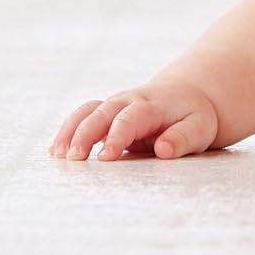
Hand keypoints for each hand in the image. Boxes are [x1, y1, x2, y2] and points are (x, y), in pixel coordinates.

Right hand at [48, 79, 218, 161]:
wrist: (188, 97)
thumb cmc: (194, 117)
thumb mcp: (199, 127)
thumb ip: (183, 138)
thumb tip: (164, 149)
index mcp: (153, 105)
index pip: (131, 118)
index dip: (117, 135)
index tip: (106, 156)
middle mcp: (129, 102)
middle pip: (102, 112)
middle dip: (85, 133)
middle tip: (73, 158)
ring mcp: (114, 107)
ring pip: (87, 111)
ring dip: (70, 131)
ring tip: (57, 155)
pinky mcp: (105, 116)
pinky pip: (82, 117)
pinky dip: (67, 131)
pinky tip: (55, 151)